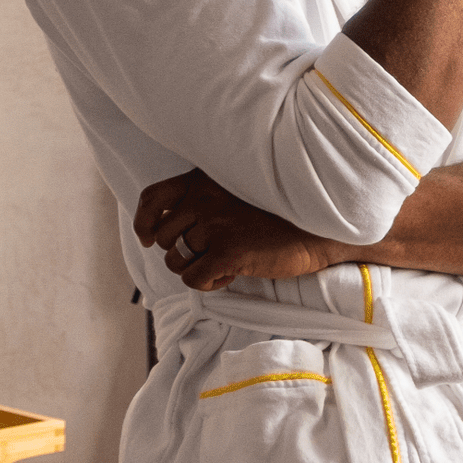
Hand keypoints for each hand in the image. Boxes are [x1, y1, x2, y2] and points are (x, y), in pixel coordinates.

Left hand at [133, 168, 344, 291]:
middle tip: (212, 253)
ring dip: (198, 268)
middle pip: (163, 237)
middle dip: (181, 252)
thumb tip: (171, 224)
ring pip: (176, 261)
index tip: (147, 237)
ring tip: (227, 262)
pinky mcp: (226, 251)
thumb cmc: (282, 215)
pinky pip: (193, 279)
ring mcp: (214, 224)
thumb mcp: (240, 191)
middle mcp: (204, 198)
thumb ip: (207, 197)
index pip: (152, 198)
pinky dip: (208, 284)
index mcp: (204, 179)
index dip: (144, 222)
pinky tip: (231, 275)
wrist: (319, 231)